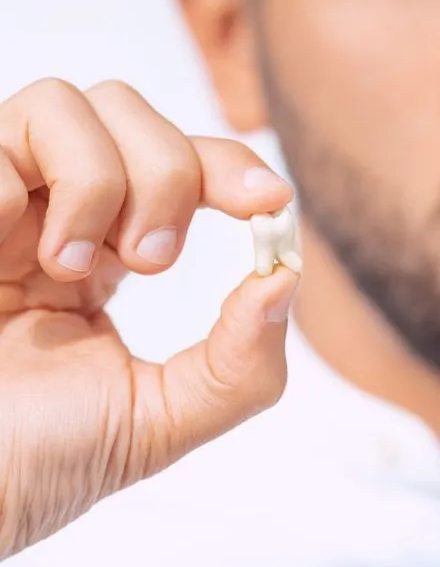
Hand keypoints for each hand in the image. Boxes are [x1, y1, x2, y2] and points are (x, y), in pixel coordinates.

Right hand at [0, 79, 298, 559]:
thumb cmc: (38, 462)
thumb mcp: (159, 422)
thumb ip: (238, 364)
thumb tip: (285, 276)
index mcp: (108, 252)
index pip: (182, 166)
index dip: (231, 165)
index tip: (269, 201)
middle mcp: (55, 213)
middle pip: (130, 110)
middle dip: (168, 177)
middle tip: (150, 262)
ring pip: (64, 103)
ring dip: (95, 180)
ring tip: (69, 267)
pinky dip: (8, 186)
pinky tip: (0, 251)